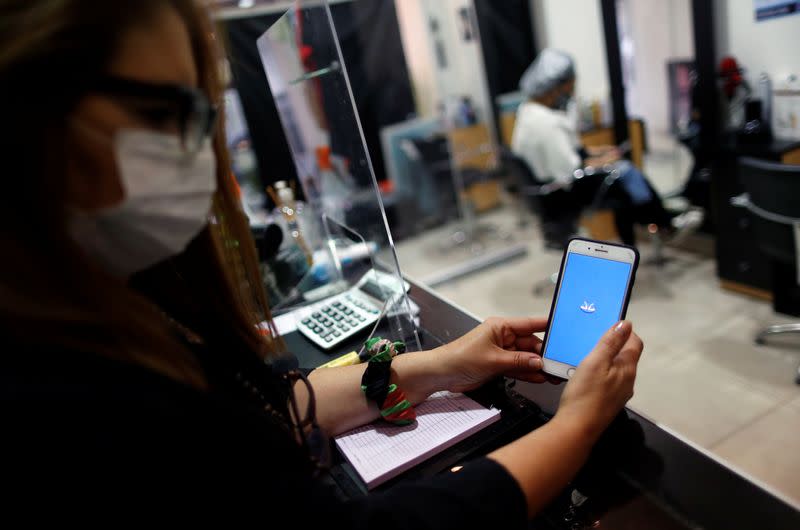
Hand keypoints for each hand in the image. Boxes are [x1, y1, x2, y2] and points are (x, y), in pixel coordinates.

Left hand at [437, 316, 557, 393]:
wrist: (442, 373)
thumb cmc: (459, 358)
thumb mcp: (494, 360)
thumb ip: (519, 361)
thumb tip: (538, 362)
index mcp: (501, 326)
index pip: (530, 324)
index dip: (548, 326)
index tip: (564, 330)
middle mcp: (502, 337)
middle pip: (531, 343)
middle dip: (544, 354)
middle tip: (558, 363)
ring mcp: (501, 351)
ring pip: (526, 357)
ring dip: (537, 366)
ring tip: (553, 373)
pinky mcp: (498, 364)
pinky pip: (518, 367)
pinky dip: (528, 373)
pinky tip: (539, 377)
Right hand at [554, 321, 642, 441]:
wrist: (577, 428)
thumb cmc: (585, 394)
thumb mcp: (595, 362)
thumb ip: (610, 342)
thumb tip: (625, 324)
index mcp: (627, 368)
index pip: (635, 342)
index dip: (625, 331)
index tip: (608, 326)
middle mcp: (628, 381)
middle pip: (626, 356)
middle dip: (613, 345)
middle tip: (592, 339)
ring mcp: (619, 393)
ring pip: (616, 369)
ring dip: (605, 359)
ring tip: (585, 356)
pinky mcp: (608, 402)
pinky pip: (608, 381)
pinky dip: (600, 373)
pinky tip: (585, 376)